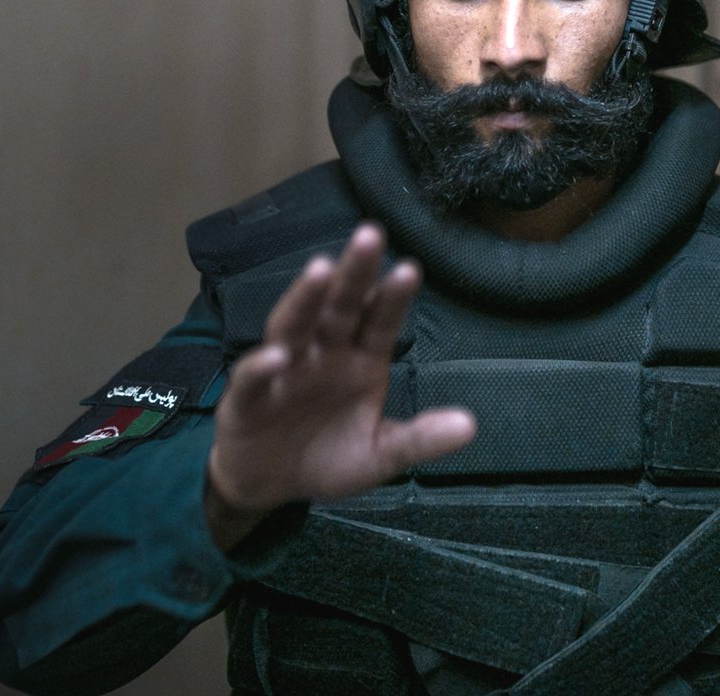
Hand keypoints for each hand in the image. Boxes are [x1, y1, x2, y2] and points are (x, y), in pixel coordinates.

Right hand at [204, 224, 475, 546]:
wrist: (268, 485)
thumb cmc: (327, 458)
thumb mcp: (379, 455)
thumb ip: (419, 439)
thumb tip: (470, 426)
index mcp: (360, 361)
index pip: (379, 322)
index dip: (392, 298)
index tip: (410, 269)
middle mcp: (323, 354)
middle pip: (339, 307)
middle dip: (354, 272)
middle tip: (370, 234)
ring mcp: (285, 370)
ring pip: (295, 325)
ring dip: (306, 297)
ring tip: (321, 269)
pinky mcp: (248, 396)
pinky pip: (254, 376)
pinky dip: (264, 364)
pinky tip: (279, 355)